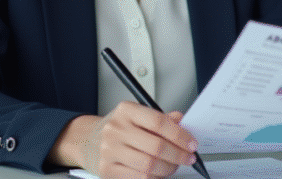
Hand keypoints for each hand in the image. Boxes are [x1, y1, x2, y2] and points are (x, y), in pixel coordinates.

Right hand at [51, 102, 197, 178]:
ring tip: (174, 166)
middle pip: (156, 147)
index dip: (179, 135)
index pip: (158, 122)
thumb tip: (181, 120)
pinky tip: (159, 173)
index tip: (191, 143)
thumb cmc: (119, 128)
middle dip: (178, 155)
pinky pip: (139, 178)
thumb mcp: (137, 115)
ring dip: (168, 169)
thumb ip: (160, 118)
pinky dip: (154, 178)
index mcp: (126, 111)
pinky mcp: (108, 171)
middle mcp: (116, 129)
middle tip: (188, 158)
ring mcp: (110, 151)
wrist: (89, 140)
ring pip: (149, 166)